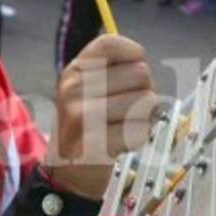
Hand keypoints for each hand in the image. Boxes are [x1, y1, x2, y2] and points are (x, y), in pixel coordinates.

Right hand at [46, 35, 157, 198]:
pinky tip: (120, 143)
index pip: (111, 42)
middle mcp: (73, 89)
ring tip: (122, 126)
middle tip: (127, 109)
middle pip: (140, 72)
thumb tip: (145, 66)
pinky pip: (141, 130)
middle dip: (144, 91)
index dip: (134, 54)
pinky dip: (139, 138)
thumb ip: (115, 71)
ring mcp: (82, 116)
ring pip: (147, 101)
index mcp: (73, 71)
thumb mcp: (90, 90)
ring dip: (143, 117)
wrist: (68, 173)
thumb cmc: (89, 126)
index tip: (132, 70)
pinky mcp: (95, 143)